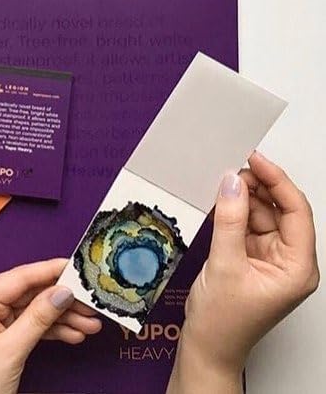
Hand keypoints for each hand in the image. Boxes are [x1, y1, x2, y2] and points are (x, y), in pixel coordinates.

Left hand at [0, 258, 101, 393]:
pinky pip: (30, 324)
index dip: (50, 271)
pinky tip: (72, 333)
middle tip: (90, 302)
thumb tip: (61, 293)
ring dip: (62, 317)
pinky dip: (51, 329)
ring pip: (34, 309)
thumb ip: (38, 318)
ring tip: (89, 323)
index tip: (75, 267)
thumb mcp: (10, 350)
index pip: (20, 277)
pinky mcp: (0, 334)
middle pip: (30, 293)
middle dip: (62, 300)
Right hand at [168, 152, 318, 392]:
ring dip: (243, 198)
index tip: (255, 159)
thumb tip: (231, 182)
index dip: (277, 181)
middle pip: (280, 210)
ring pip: (262, 214)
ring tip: (221, 184)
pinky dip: (234, 212)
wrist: (207, 346)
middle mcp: (290, 261)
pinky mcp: (252, 257)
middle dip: (258, 187)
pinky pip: (246, 225)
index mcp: (298, 267)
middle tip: (232, 169)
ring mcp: (271, 259)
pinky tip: (220, 202)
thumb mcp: (225, 264)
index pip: (296, 212)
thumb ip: (229, 219)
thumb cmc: (223, 321)